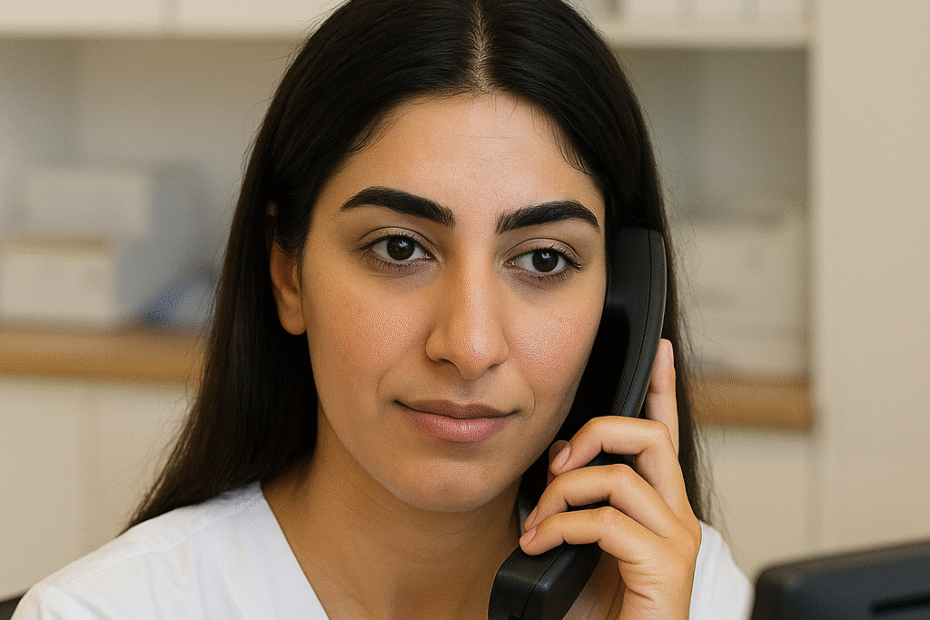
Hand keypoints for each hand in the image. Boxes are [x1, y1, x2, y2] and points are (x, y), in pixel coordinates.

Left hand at [519, 339, 700, 619]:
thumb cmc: (600, 612)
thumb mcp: (581, 547)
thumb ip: (579, 505)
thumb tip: (554, 467)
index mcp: (658, 509)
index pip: (664, 436)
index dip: (663, 390)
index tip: (661, 352)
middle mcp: (676, 518)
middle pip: (648, 438)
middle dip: (595, 433)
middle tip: (557, 463)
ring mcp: (676, 543)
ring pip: (619, 477)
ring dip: (562, 493)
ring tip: (537, 525)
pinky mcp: (666, 568)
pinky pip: (607, 521)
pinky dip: (563, 527)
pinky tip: (541, 546)